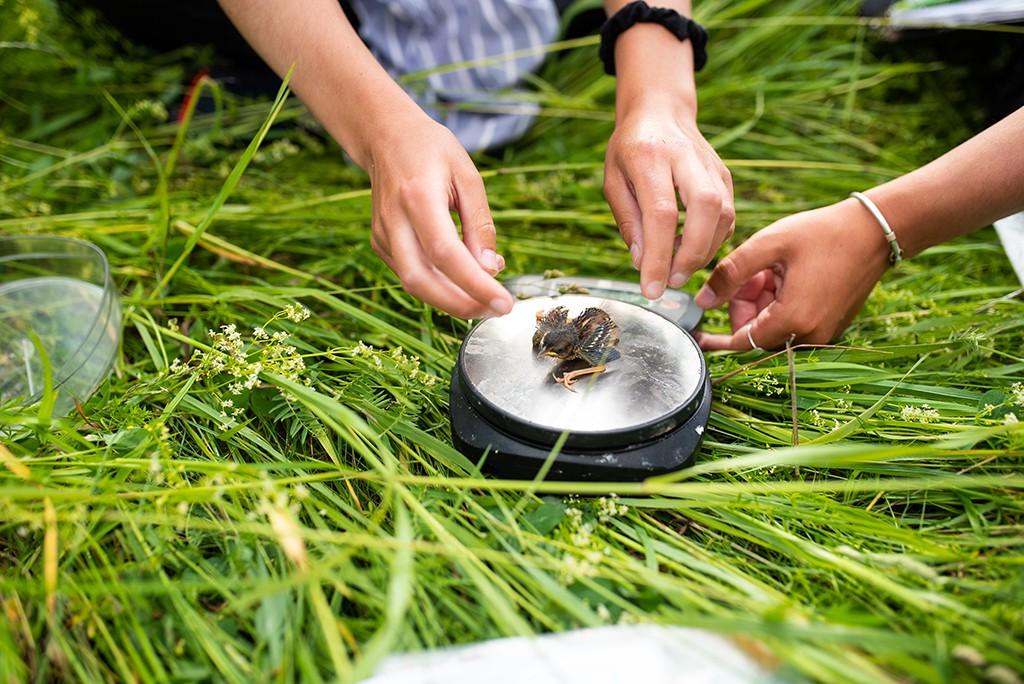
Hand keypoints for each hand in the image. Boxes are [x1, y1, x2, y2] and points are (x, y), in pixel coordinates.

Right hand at [368, 115, 513, 318]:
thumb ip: (480, 224)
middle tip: (495, 310)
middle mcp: (394, 220)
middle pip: (421, 281)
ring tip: (485, 299)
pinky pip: (411, 274)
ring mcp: (382, 234)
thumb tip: (490, 270)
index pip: (446, 254)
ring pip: (414, 284)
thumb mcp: (468, 175)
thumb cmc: (431, 150)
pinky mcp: (380, 243)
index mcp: (418, 197)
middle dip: (461, 305)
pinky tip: (462, 278)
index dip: (475, 285)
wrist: (386, 137)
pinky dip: (438, 285)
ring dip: (451, 300)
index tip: (504, 303)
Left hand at [604, 97, 734, 299]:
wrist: (660, 111)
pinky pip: (729, 215)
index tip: (651, 289)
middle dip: (692, 253)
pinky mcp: (725, 175)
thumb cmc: (629, 149)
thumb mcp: (613, 181)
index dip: (658, 256)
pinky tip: (692, 250)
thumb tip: (641, 263)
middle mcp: (687, 158)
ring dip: (704, 250)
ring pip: (724, 213)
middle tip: (673, 281)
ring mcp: (712, 165)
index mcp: (651, 157)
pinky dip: (714, 240)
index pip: (661, 213)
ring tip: (679, 269)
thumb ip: (628, 221)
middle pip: (705, 208)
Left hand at [694, 199, 890, 350]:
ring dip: (763, 299)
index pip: (742, 340)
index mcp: (794, 319)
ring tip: (775, 266)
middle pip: (757, 331)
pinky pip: (793, 320)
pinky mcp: (830, 325)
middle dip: (746, 303)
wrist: (875, 229)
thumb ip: (730, 273)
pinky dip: (781, 301)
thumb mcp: (768, 245)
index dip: (718, 335)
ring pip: (773, 324)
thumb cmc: (823, 233)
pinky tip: (788, 273)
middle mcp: (810, 334)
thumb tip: (703, 301)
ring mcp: (823, 332)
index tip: (699, 332)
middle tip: (754, 271)